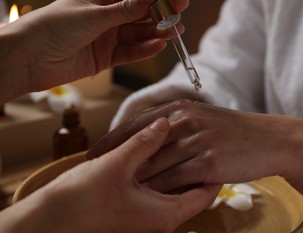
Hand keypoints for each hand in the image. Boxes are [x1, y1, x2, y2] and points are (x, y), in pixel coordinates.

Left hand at [0, 0, 187, 100]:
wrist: (31, 59)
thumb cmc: (54, 27)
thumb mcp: (94, 15)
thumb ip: (125, 10)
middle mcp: (104, 18)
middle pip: (138, 16)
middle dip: (159, 16)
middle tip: (178, 16)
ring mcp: (105, 38)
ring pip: (136, 35)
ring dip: (155, 34)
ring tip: (174, 33)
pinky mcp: (105, 58)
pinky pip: (129, 53)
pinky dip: (144, 51)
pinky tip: (158, 46)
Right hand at [0, 117, 219, 232]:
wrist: (44, 227)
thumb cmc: (81, 197)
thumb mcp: (117, 164)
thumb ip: (145, 141)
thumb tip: (165, 123)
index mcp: (164, 215)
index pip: (204, 195)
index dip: (213, 173)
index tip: (218, 155)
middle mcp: (157, 227)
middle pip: (188, 199)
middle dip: (195, 175)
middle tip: (201, 151)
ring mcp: (142, 230)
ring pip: (169, 202)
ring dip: (174, 180)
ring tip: (179, 156)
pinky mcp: (127, 227)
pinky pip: (152, 207)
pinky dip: (158, 189)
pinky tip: (151, 171)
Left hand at [89, 100, 293, 187]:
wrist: (271, 140)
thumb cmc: (234, 131)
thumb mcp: (202, 118)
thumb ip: (174, 126)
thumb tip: (147, 142)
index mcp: (179, 108)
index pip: (134, 125)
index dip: (110, 142)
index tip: (91, 155)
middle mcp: (184, 121)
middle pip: (139, 147)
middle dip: (115, 164)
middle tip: (95, 179)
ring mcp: (196, 142)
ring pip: (154, 166)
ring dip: (133, 182)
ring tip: (114, 194)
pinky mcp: (208, 163)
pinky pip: (174, 181)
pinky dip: (158, 193)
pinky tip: (146, 202)